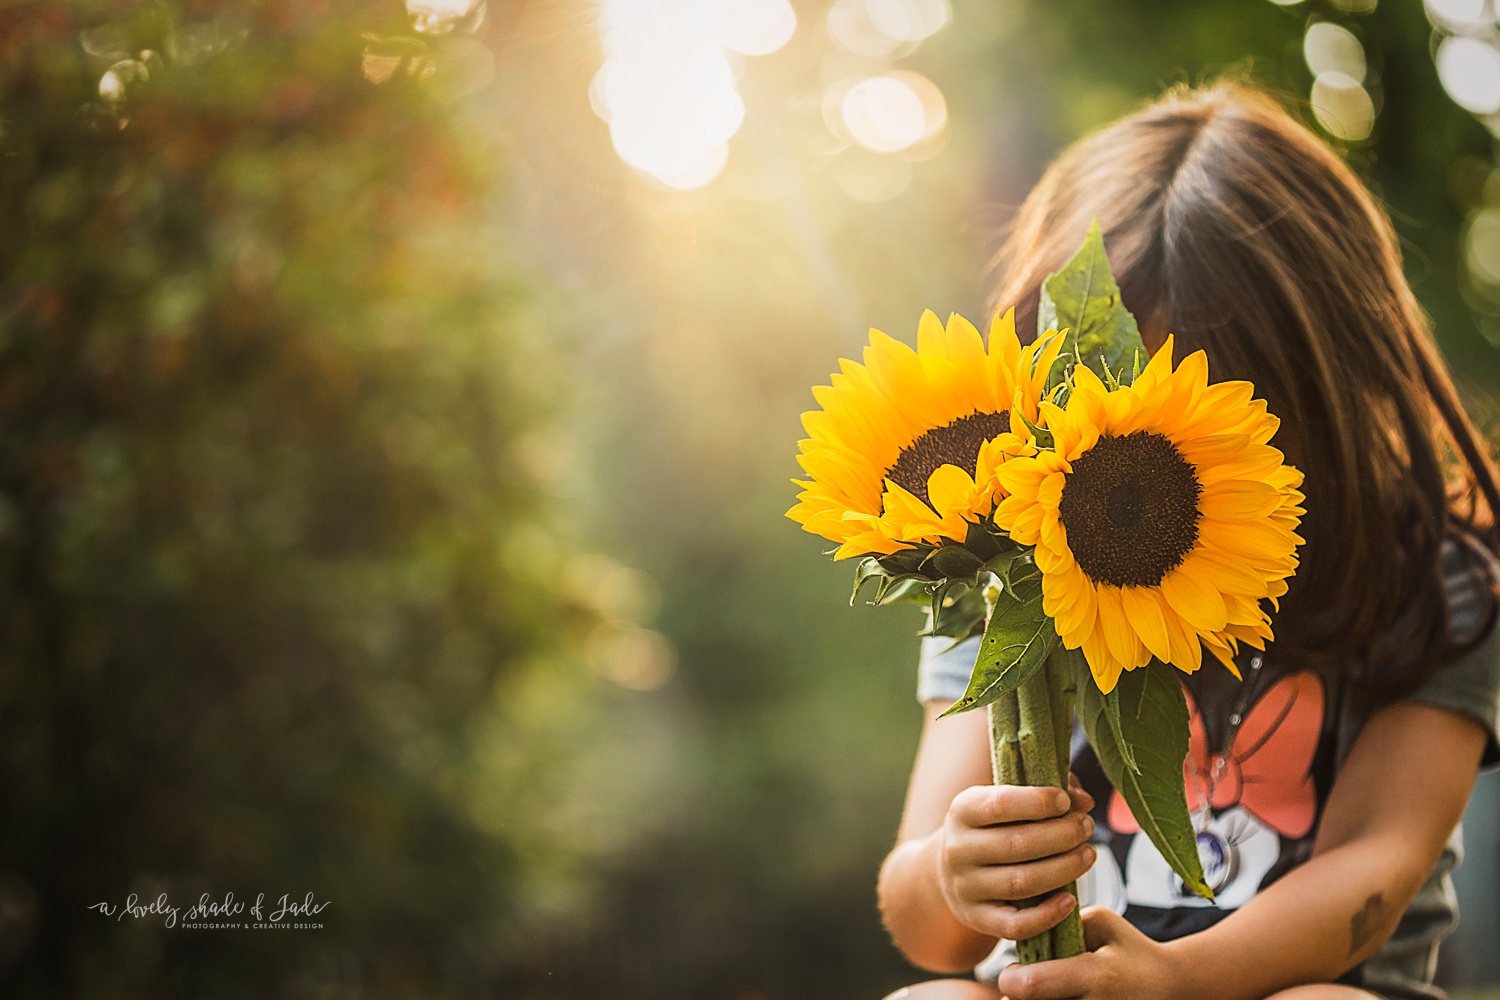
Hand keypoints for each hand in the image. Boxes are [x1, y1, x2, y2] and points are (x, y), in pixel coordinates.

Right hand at [936, 774, 1095, 941]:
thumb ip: (1044, 795)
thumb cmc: (992, 828)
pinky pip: (1015, 925)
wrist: (952, 869)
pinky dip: (1046, 916)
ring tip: (1088, 854)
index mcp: (962, 811)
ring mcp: (966, 887)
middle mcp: (958, 849)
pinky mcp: (977, 919)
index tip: (1065, 801)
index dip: (1038, 801)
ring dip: (1063, 869)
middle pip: (1017, 844)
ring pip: (1020, 883)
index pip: (1001, 804)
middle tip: (1087, 826)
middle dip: (1062, 835)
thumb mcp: (1005, 802)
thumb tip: (1084, 801)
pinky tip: (1070, 900)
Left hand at [995, 907, 1181, 999]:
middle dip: (1018, 998)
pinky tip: (1057, 997)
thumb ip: (1060, 923)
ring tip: (1045, 989)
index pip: (1028, 986)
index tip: (1016, 970)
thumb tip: (1023, 938)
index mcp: (1095, 976)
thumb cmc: (1131, 951)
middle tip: (1025, 985)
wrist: (1168, 987)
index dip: (1011, 979)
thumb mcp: (1103, 922)